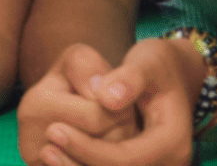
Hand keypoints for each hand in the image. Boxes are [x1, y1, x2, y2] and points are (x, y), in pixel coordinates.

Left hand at [37, 37, 199, 165]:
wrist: (172, 79)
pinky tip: (57, 157)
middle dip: (78, 163)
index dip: (88, 149)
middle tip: (44, 149)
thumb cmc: (157, 67)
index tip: (53, 129)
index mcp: (172, 143)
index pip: (125, 160)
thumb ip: (129, 78)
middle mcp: (168, 165)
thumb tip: (105, 99)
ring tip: (45, 153)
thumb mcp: (148, 62)